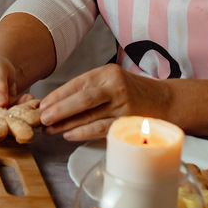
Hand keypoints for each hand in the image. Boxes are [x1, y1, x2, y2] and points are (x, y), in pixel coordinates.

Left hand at [39, 64, 169, 140]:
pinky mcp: (128, 122)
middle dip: (59, 109)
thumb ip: (90, 88)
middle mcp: (115, 86)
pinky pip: (100, 129)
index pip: (78, 83)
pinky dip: (83, 133)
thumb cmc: (133, 91)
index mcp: (108, 72)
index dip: (58, 95)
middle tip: (42, 118)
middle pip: (82, 98)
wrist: (165, 101)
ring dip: (66, 124)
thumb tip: (58, 102)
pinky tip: (69, 135)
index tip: (43, 104)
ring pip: (89, 115)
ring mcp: (123, 105)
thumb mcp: (112, 80)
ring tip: (50, 129)